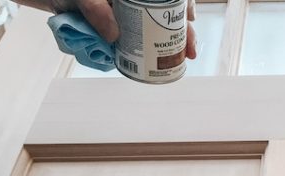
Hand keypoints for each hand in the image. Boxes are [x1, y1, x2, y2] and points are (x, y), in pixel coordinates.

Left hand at [24, 0, 196, 55]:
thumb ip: (94, 9)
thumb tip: (114, 36)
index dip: (183, 5)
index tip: (190, 20)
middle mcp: (130, 0)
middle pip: (165, 10)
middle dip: (182, 30)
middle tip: (190, 52)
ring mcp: (122, 11)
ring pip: (153, 25)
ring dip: (168, 43)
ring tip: (179, 60)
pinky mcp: (112, 25)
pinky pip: (133, 39)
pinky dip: (144, 50)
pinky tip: (155, 61)